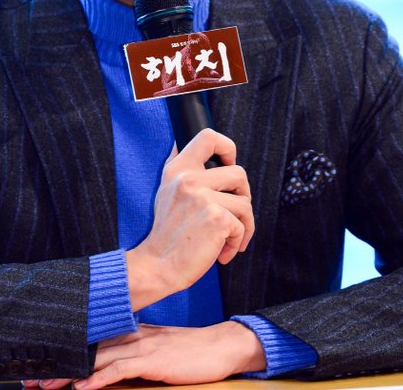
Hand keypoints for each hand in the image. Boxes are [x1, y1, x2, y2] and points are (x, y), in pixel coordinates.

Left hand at [22, 321, 265, 388]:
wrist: (220, 347)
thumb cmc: (190, 355)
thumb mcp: (157, 354)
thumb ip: (133, 358)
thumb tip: (108, 371)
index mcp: (131, 333)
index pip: (92, 341)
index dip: (66, 353)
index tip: (41, 367)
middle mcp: (132, 335)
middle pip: (88, 348)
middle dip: (58, 364)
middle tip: (31, 379)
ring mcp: (142, 345)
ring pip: (97, 358)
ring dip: (69, 373)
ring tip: (45, 385)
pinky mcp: (153, 358)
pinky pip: (120, 369)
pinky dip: (98, 378)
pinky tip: (82, 388)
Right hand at [126, 128, 253, 310]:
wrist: (158, 265)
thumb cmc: (167, 233)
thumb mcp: (167, 190)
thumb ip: (182, 169)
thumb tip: (196, 147)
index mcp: (178, 169)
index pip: (208, 137)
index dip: (228, 148)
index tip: (228, 165)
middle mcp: (189, 179)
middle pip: (239, 173)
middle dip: (243, 196)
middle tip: (233, 214)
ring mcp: (203, 197)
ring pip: (245, 203)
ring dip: (242, 226)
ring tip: (227, 239)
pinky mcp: (216, 218)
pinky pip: (242, 226)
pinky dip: (237, 242)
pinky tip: (222, 252)